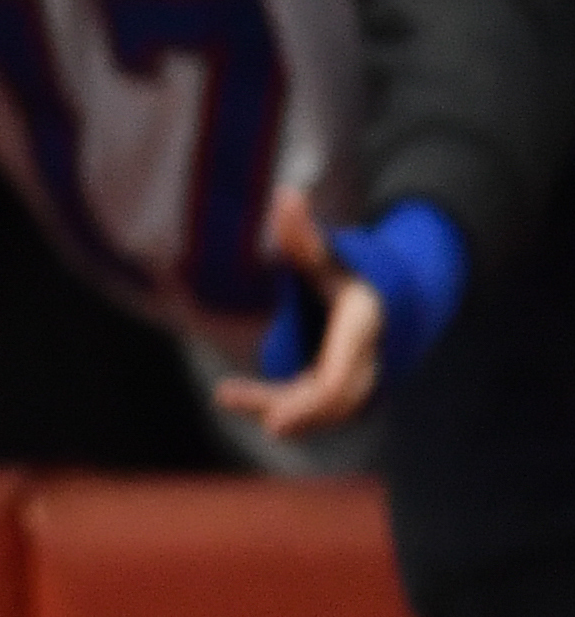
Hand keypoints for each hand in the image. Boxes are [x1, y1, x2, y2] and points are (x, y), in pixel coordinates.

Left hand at [215, 195, 462, 442]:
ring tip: (228, 394)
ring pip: (320, 408)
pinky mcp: (337, 387)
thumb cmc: (351, 273)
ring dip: (281, 408)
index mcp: (361, 331)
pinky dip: (283, 406)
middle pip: (332, 401)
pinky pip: (313, 405)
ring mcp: (353, 379)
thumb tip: (287, 194)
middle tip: (247, 411)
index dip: (313, 404)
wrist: (388, 297)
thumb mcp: (328, 254)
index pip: (341, 378)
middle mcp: (364, 362)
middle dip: (298, 413)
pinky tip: (238, 397)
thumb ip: (304, 234)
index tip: (277, 422)